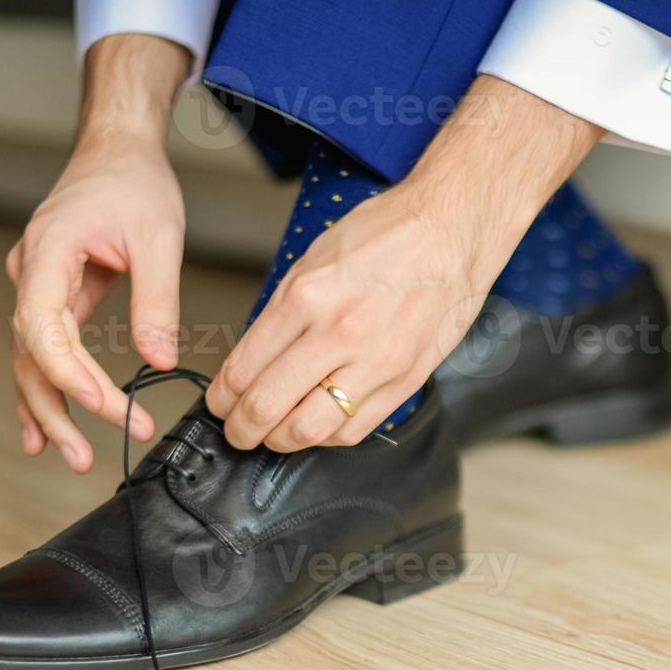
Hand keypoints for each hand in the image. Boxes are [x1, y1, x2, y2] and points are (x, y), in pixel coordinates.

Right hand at [8, 34, 189, 472]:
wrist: (116, 148)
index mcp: (47, 254)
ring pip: (30, 358)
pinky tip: (44, 427)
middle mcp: (28, 272)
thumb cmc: (135, 182)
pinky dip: (46, 387)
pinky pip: (42, 348)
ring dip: (48, 408)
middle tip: (83, 457)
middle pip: (30, 355)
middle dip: (56, 409)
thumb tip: (158, 362)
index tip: (112, 407)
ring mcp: (34, 284)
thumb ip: (157, 300)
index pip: (45, 331)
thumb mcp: (159, 237)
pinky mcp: (50, 293)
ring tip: (70, 455)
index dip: (72, 377)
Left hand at [205, 78, 604, 451]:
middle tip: (235, 429)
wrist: (452, 229)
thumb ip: (281, 313)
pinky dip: (326, 437)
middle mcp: (339, 332)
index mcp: (307, 297)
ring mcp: (376, 361)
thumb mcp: (312, 261)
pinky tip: (316, 426)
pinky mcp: (405, 379)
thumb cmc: (384, 236)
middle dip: (240, 427)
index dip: (222, 397)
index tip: (219, 403)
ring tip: (272, 434)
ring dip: (279, 440)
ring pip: (309, 429)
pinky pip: (354, 430)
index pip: (244, 369)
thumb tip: (252, 361)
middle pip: (268, 406)